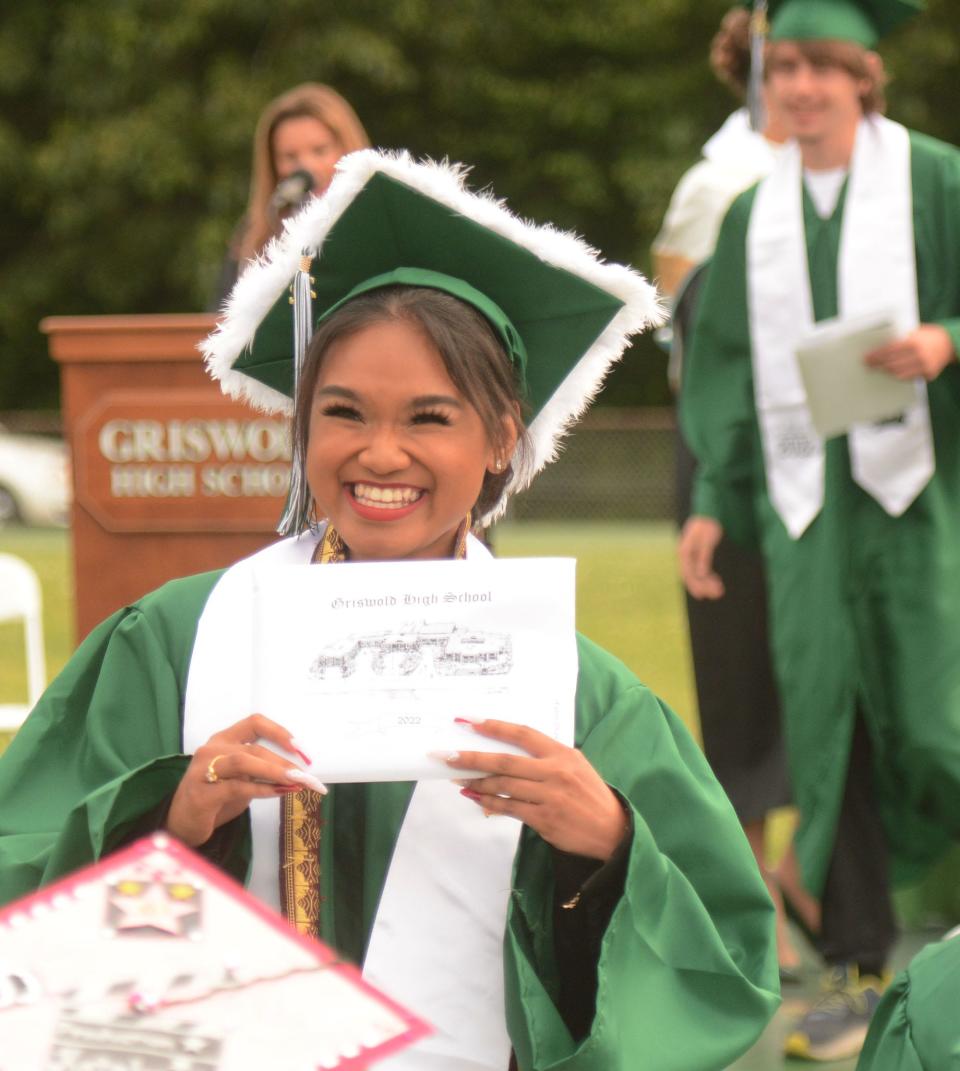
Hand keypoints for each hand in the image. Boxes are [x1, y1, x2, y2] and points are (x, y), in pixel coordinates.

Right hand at [166, 714, 324, 847]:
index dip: (280, 732)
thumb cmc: (215, 800)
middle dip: (285, 762)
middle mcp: (212, 750)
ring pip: (244, 761)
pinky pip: (237, 786)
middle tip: (308, 776)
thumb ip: (261, 772)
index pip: (255, 723)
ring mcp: (204, 770)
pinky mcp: (202, 793)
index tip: (301, 749)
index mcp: (222, 740)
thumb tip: (296, 772)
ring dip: (274, 771)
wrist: (181, 826)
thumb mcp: (240, 780)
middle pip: (254, 748)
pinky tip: (278, 793)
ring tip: (297, 782)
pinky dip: (262, 789)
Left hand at [446, 720, 626, 860]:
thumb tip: (507, 754)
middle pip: (504, 761)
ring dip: (475, 782)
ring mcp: (549, 796)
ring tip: (456, 777)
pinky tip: (474, 797)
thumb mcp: (575, 766)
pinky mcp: (544, 818)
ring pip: (502, 786)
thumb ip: (545, 758)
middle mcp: (555, 772)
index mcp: (562, 754)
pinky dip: (488, 802)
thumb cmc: (589, 795)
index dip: (494, 726)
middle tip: (445, 754)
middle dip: (471, 757)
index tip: (468, 721)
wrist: (612, 831)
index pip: (522, 734)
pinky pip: (508, 808)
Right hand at [678, 515, 724, 598]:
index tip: (703, 595)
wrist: (709, 513)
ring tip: (719, 591)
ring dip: (706, 583)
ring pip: (696, 574)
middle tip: (717, 594)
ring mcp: (691, 555)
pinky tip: (715, 580)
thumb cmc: (708, 525)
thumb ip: (704, 557)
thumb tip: (701, 574)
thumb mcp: (707, 540)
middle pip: (692, 576)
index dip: (695, 586)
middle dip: (703, 586)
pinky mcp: (697, 554)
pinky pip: (700, 569)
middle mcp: (685, 556)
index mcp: (684, 552)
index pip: (687, 573)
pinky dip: (707, 576)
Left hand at [864, 324, 955, 380]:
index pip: (889, 350)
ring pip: (899, 374)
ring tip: (880, 369)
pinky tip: (893, 373)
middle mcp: (919, 355)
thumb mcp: (915, 332)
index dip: (876, 355)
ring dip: (887, 372)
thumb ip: (900, 340)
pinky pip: (910, 378)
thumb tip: (879, 348)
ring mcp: (925, 366)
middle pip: (892, 364)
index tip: (866, 358)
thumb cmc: (928, 336)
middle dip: (878, 365)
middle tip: (869, 365)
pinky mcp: (929, 374)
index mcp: (914, 342)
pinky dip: (900, 376)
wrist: (950, 343)